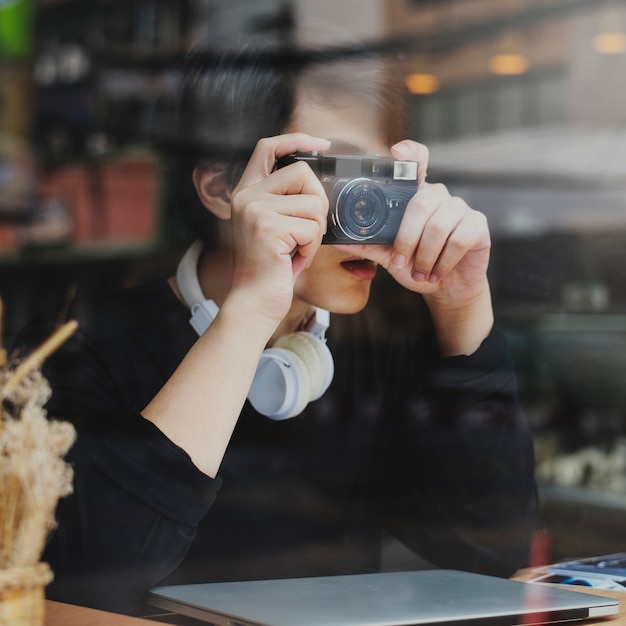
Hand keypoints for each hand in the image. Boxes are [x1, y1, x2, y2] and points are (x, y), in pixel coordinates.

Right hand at [228, 133, 330, 325]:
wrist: (254, 302)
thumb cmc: (270, 267)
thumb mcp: (274, 226)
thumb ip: (286, 200)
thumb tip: (318, 183)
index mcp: (246, 192)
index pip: (268, 148)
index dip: (297, 139)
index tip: (322, 145)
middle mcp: (245, 196)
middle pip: (302, 172)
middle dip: (317, 202)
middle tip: (308, 230)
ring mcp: (254, 210)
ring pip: (312, 202)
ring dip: (315, 230)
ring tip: (297, 248)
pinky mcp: (267, 227)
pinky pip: (311, 227)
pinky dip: (311, 247)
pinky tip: (294, 258)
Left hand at [336, 139, 492, 353]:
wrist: (446, 288)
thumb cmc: (416, 266)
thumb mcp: (388, 256)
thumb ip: (367, 245)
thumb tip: (337, 239)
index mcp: (415, 197)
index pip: (416, 163)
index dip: (409, 153)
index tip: (396, 152)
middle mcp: (438, 196)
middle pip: (420, 203)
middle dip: (407, 239)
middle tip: (401, 262)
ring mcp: (460, 208)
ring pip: (438, 226)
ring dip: (425, 256)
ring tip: (420, 273)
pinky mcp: (477, 225)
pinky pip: (458, 240)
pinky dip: (443, 262)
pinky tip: (437, 273)